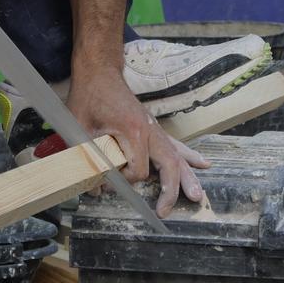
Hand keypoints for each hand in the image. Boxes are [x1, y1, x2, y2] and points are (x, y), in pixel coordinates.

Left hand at [65, 64, 208, 216]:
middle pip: (170, 164)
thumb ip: (88, 159)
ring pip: (177, 155)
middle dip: (171, 189)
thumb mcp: (81, 129)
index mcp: (134, 131)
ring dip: (187, 176)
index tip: (105, 181)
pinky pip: (174, 144)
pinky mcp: (152, 127)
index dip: (123, 181)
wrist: (98, 72)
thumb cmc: (88, 97)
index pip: (137, 170)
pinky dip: (187, 155)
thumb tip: (95, 185)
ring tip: (197, 195)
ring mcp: (154, 128)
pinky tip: (202, 163)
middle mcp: (150, 130)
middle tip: (165, 210)